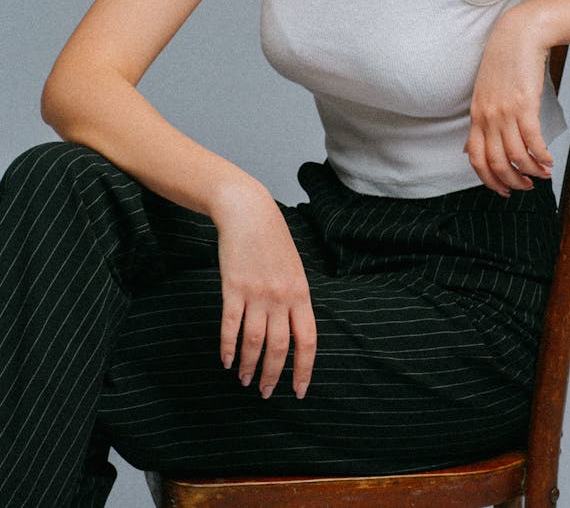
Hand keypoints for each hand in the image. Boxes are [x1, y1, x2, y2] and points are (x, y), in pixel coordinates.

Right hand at [213, 181, 316, 399]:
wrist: (249, 213)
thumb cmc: (273, 241)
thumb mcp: (294, 269)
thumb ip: (296, 299)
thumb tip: (295, 332)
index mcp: (301, 293)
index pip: (308, 340)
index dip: (304, 369)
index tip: (299, 391)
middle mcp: (281, 297)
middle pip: (279, 347)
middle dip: (273, 375)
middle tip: (266, 393)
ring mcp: (256, 293)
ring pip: (254, 341)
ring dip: (249, 366)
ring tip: (244, 380)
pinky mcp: (233, 288)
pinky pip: (230, 326)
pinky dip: (227, 347)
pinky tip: (226, 361)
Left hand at [467, 6, 553, 195]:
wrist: (519, 35)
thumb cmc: (504, 63)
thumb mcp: (484, 92)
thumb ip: (480, 120)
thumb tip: (469, 148)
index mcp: (476, 115)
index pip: (475, 158)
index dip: (488, 180)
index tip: (503, 190)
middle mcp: (488, 116)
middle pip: (496, 162)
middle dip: (512, 182)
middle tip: (526, 187)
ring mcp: (505, 111)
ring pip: (516, 155)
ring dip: (531, 171)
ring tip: (543, 174)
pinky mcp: (525, 104)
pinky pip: (533, 141)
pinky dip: (542, 156)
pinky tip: (550, 161)